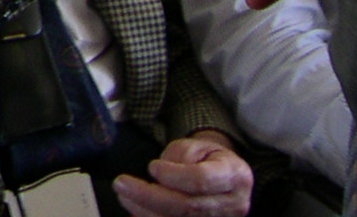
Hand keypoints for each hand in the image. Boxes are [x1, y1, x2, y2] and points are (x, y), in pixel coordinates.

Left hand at [113, 133, 251, 216]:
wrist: (222, 174)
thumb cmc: (205, 158)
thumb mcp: (195, 146)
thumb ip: (180, 158)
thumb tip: (160, 176)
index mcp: (235, 176)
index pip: (201, 180)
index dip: (173, 175)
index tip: (151, 167)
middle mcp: (234, 204)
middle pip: (188, 207)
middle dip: (150, 196)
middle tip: (121, 184)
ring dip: (146, 211)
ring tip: (124, 196)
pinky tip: (135, 211)